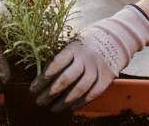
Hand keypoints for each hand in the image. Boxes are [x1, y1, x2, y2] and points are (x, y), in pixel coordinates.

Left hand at [31, 4, 148, 112]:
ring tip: (53, 108)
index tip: (34, 87)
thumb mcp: (73, 42)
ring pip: (80, 88)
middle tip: (39, 101)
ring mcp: (97, 68)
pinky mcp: (106, 77)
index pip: (58, 62)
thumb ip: (61, 54)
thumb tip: (41, 70)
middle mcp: (85, 57)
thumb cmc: (86, 43)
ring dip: (64, 101)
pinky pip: (93, 93)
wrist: (115, 39)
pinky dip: (81, 102)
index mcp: (74, 47)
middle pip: (67, 78)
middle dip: (51, 92)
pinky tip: (70, 107)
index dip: (45, 76)